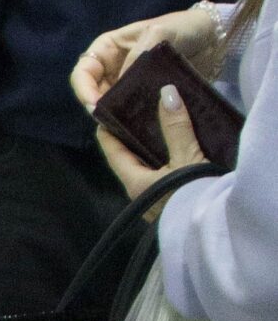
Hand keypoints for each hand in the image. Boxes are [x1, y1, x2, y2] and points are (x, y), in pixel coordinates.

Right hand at [72, 1, 227, 112]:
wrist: (215, 38)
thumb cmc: (183, 27)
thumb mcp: (157, 33)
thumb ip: (137, 56)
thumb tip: (120, 86)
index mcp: (108, 49)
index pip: (83, 71)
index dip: (84, 89)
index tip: (95, 105)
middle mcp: (113, 68)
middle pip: (93, 91)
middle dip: (97, 107)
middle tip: (109, 122)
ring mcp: (129, 83)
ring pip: (111, 103)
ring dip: (114, 115)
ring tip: (123, 126)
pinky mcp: (146, 96)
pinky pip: (132, 110)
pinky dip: (132, 118)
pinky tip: (138, 125)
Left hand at [98, 85, 205, 200]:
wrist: (213, 228)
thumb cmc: (192, 194)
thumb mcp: (186, 158)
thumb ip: (176, 127)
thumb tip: (166, 92)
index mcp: (133, 181)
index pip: (112, 150)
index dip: (108, 129)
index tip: (106, 110)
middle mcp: (139, 191)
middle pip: (129, 157)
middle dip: (132, 136)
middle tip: (138, 111)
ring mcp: (154, 199)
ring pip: (146, 166)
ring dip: (151, 147)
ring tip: (158, 123)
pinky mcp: (171, 201)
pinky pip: (162, 174)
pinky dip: (165, 158)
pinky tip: (176, 147)